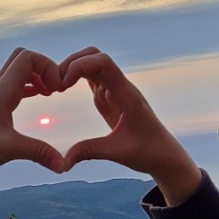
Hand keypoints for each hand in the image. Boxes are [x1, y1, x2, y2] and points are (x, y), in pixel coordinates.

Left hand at [0, 47, 67, 215]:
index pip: (27, 58)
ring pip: (16, 75)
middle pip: (21, 60)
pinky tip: (36, 101)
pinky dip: (28, 88)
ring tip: (50, 94)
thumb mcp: (8, 150)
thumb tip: (63, 166)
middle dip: (43, 67)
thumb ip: (39, 153)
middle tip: (55, 88)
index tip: (57, 90)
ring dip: (36, 78)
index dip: (48, 66)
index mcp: (0, 92)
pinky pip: (11, 89)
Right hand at [56, 47, 201, 203]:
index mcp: (126, 94)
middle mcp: (121, 87)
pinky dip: (75, 78)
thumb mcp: (117, 152)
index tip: (63, 85)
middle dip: (71, 63)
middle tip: (54, 84)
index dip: (79, 65)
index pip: (103, 62)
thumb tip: (63, 162)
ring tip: (54, 87)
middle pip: (94, 56)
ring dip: (72, 69)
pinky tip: (62, 90)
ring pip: (92, 64)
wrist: (165, 156)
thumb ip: (89, 152)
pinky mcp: (109, 99)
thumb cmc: (149, 152)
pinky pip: (91, 78)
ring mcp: (115, 91)